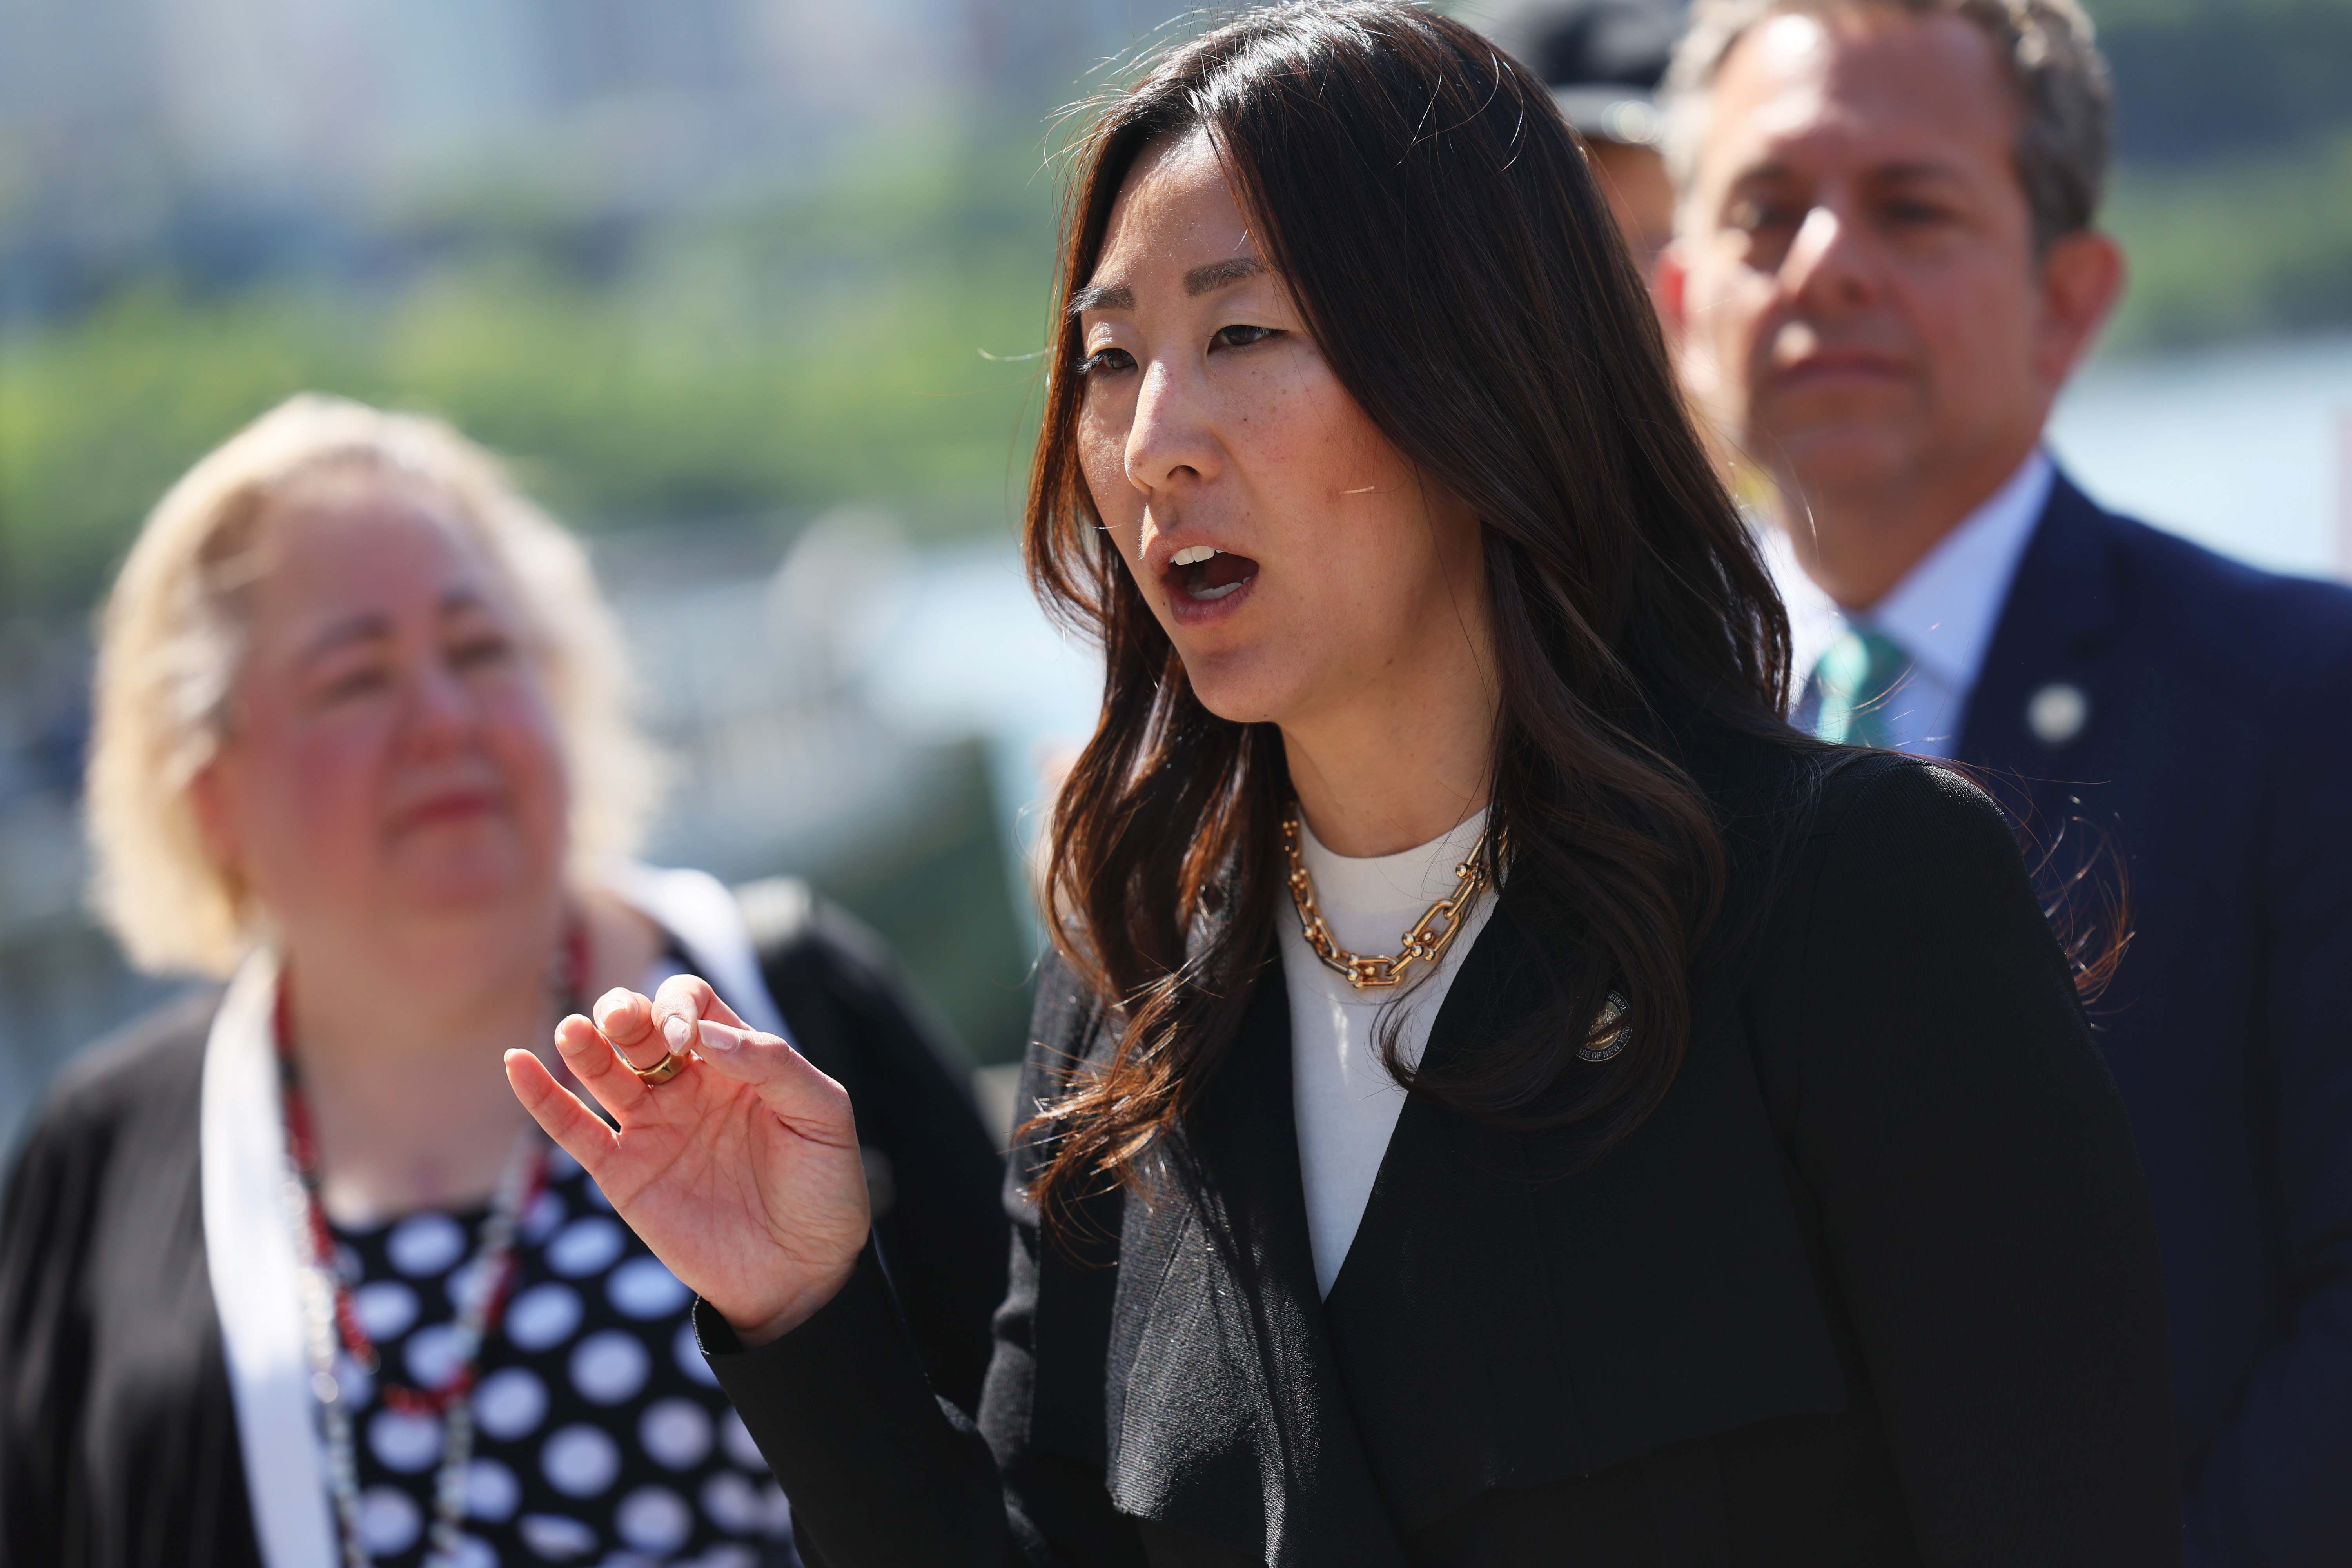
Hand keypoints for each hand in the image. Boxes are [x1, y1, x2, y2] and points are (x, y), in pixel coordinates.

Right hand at [505, 975, 869, 1345]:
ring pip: (605, 1071)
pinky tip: (517, 1062)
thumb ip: (774, 1064)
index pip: (692, 1004)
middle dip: (629, 1015)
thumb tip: (704, 1035)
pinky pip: (574, 1130)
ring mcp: (653, 1128)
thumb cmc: (825, 1188)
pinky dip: (542, 1097)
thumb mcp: (823, 1115)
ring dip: (586, 1045)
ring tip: (576, 1032)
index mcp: (737, 1060)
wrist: (804, 1271)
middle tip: (628, 1023)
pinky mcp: (625, 1174)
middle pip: (640, 1027)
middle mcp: (688, 1085)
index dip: (682, 1008)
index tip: (691, 1042)